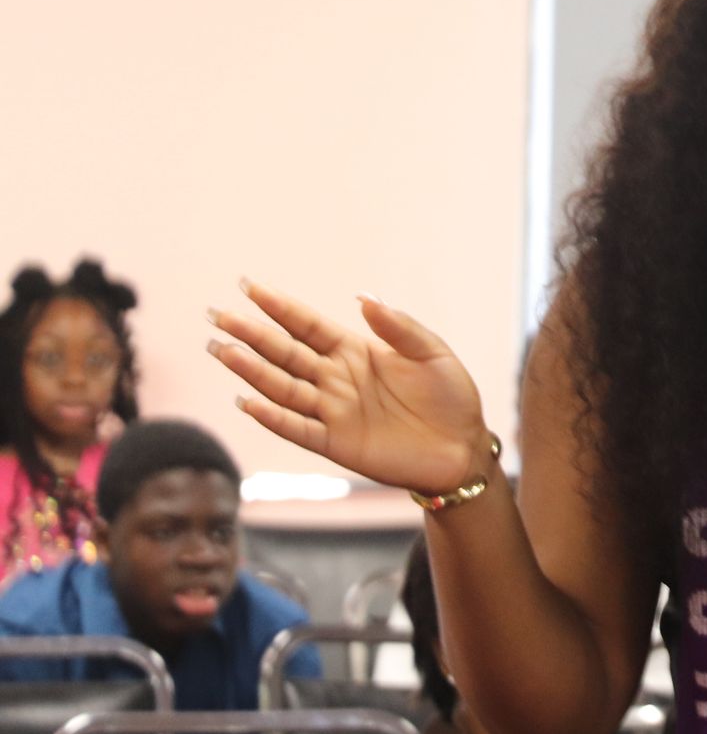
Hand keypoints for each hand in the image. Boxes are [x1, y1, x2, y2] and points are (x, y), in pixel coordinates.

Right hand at [207, 280, 488, 494]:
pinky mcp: (336, 443)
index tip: (249, 286)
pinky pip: (297, 428)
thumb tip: (364, 297)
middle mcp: (336, 378)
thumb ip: (399, 327)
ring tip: (222, 349)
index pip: (308, 325)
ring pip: (283, 387)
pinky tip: (248, 401)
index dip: (279, 307)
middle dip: (252, 334)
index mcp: (355, 351)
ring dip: (251, 370)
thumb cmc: (450, 396)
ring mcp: (333, 411)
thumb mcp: (431, 353)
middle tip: (218, 315)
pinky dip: (273, 416)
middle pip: (285, 352)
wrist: (462, 447)